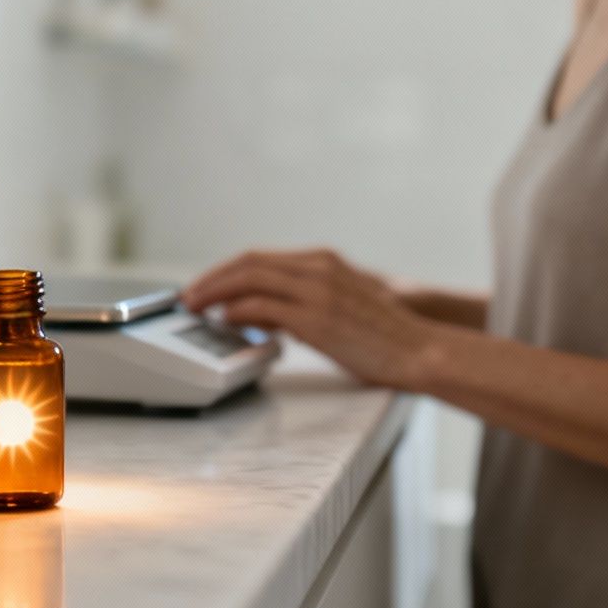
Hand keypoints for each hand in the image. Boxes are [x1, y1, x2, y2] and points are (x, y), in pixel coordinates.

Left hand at [179, 246, 436, 389]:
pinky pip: (264, 306)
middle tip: (189, 296)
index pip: (259, 257)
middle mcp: (318, 268)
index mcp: (323, 261)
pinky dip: (238, 310)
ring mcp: (317, 290)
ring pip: (250, 278)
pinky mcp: (317, 317)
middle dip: (212, 278)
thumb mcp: (337, 306)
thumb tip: (258, 315)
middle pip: (248, 262)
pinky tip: (225, 320)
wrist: (418, 350)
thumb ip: (299, 304)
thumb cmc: (381, 336)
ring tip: (197, 307)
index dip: (225, 270)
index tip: (205, 286)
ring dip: (215, 292)